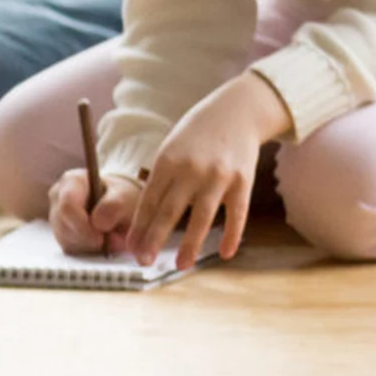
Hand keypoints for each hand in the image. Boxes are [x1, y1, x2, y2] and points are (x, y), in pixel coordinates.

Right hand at [48, 169, 140, 256]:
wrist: (121, 206)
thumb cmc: (121, 197)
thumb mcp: (125, 196)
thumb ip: (113, 206)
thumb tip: (98, 223)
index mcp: (71, 181)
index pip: (67, 207)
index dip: (83, 226)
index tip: (101, 238)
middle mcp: (58, 196)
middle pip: (63, 226)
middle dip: (86, 238)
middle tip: (108, 241)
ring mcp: (55, 215)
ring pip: (65, 239)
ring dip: (88, 244)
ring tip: (107, 239)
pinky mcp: (59, 232)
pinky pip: (68, 247)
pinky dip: (85, 249)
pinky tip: (98, 241)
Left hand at [126, 72, 290, 269]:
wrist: (236, 111)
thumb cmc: (196, 135)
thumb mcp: (171, 148)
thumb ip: (161, 180)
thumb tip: (145, 218)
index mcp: (167, 160)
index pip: (149, 200)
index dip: (139, 227)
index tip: (131, 247)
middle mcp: (191, 169)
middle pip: (169, 211)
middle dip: (154, 239)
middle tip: (144, 261)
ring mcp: (219, 175)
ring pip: (202, 217)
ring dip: (190, 244)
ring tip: (181, 265)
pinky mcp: (244, 181)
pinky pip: (237, 214)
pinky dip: (231, 235)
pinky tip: (224, 254)